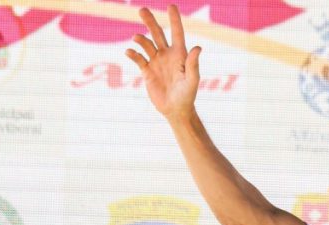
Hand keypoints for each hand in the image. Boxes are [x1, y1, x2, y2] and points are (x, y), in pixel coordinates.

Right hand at [125, 5, 200, 120]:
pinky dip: (133, 54)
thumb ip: (193, 64)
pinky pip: (138, 59)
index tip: (172, 6)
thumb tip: (198, 47)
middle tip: (142, 10)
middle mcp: (166, 55)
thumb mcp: (192, 80)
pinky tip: (130, 52)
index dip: (175, 20)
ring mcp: (156, 62)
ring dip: (141, 39)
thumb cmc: (188, 96)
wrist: (175, 110)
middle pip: (157, 33)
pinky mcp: (147, 71)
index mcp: (180, 54)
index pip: (177, 33)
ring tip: (136, 38)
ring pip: (146, 44)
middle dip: (150, 21)